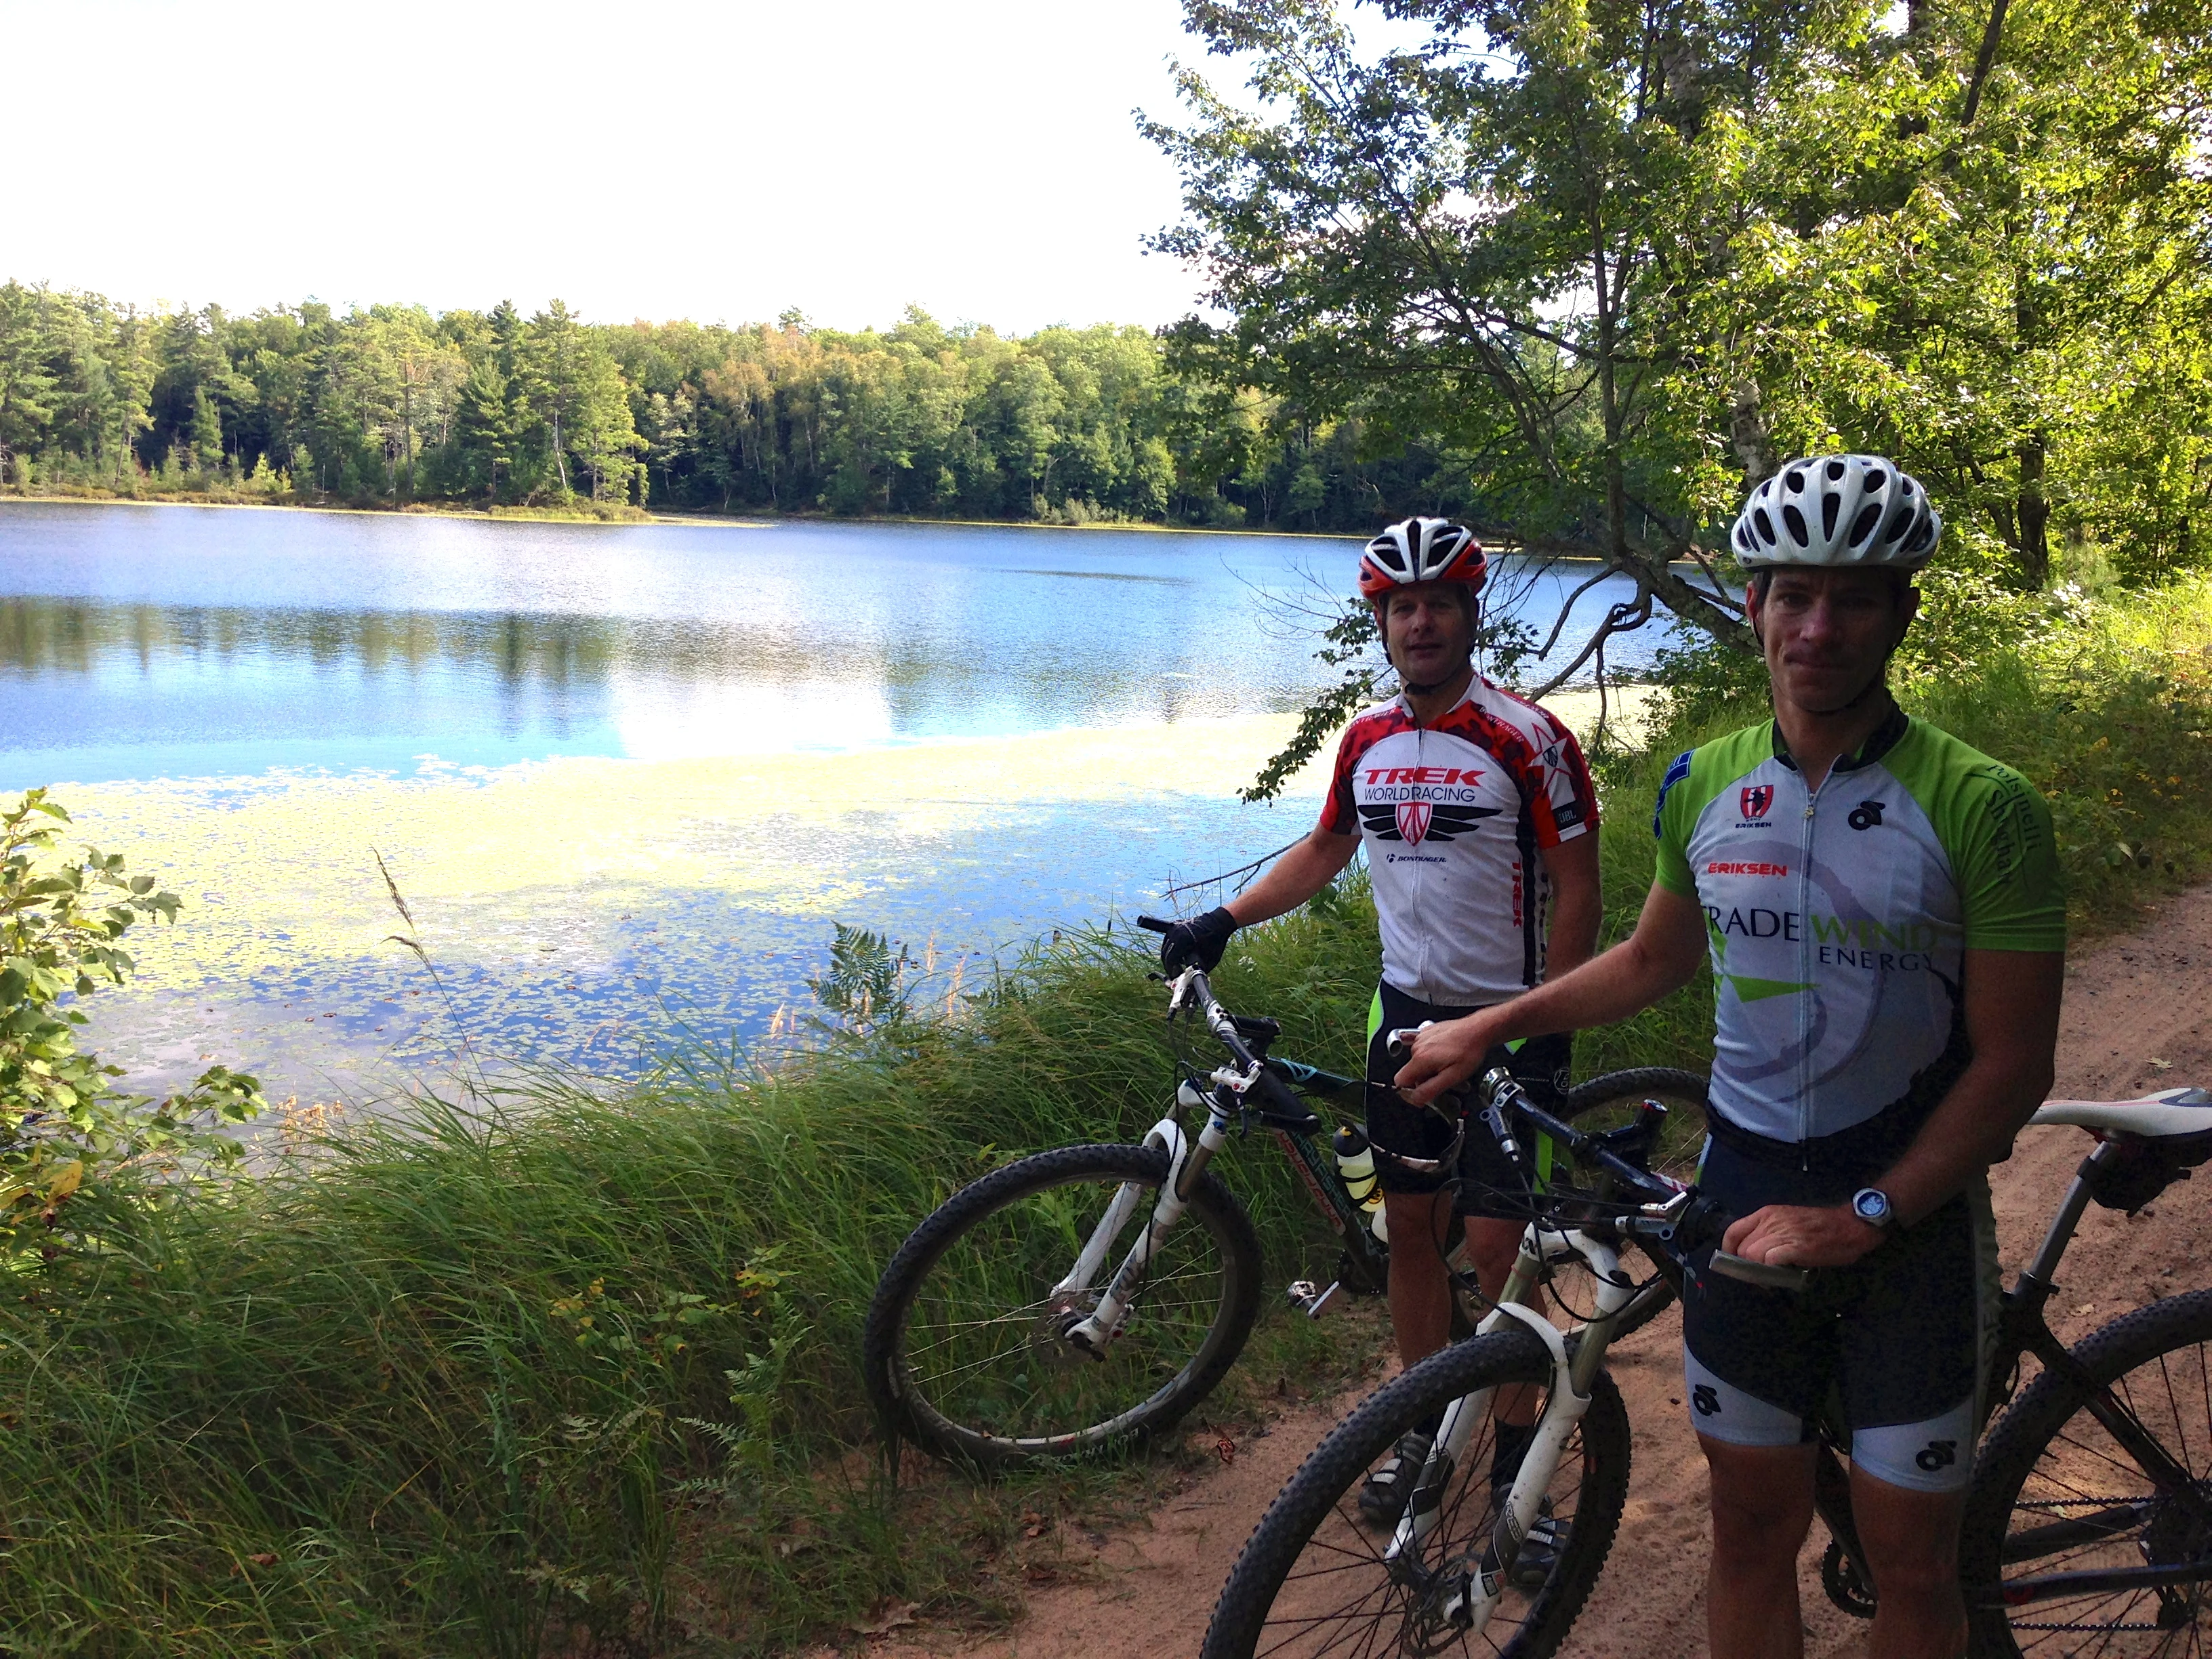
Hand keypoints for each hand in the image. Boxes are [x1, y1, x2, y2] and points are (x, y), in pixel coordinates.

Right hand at [1157, 907, 1236, 973]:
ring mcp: (1174, 927)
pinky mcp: (1175, 925)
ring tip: (1178, 966)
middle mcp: (1175, 931)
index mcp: (1182, 939)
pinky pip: (1168, 940)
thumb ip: (1197, 971)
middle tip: (1176, 974)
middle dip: (1170, 966)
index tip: (1176, 977)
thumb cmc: (1216, 942)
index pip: (1170, 959)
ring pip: (1165, 947)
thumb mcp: (1209, 960)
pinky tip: (1179, 956)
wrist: (1219, 923)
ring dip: (1169, 958)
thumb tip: (1189, 983)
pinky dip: (1171, 950)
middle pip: (1165, 954)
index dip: (1172, 971)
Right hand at [1392, 1011, 1504, 1106]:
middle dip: (1424, 1081)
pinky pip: (1422, 1051)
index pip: (1400, 1081)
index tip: (1422, 1095)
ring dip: (1429, 1069)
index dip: (1409, 1092)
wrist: (1477, 1030)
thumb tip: (1415, 1098)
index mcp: (1421, 1059)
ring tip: (1448, 1067)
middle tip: (1444, 1080)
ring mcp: (1421, 1039)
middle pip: (1411, 1074)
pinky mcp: (1426, 1033)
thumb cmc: (1469, 1051)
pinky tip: (1445, 1056)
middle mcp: (1417, 1047)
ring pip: (1417, 1063)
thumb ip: (1431, 1089)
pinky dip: (1431, 1057)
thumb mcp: (1453, 1077)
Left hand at [1721, 1203, 1883, 1269]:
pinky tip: (1781, 1276)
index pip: (1733, 1231)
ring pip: (1753, 1256)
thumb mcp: (1788, 1221)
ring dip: (1759, 1272)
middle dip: (1746, 1266)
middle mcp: (1770, 1221)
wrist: (1851, 1225)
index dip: (1729, 1250)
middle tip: (1759, 1276)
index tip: (1734, 1263)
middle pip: (1742, 1248)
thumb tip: (1753, 1254)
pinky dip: (1772, 1273)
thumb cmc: (1821, 1226)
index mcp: (1766, 1214)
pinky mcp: (1795, 1247)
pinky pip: (1770, 1262)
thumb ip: (1770, 1233)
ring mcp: (1782, 1233)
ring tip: (1771, 1278)